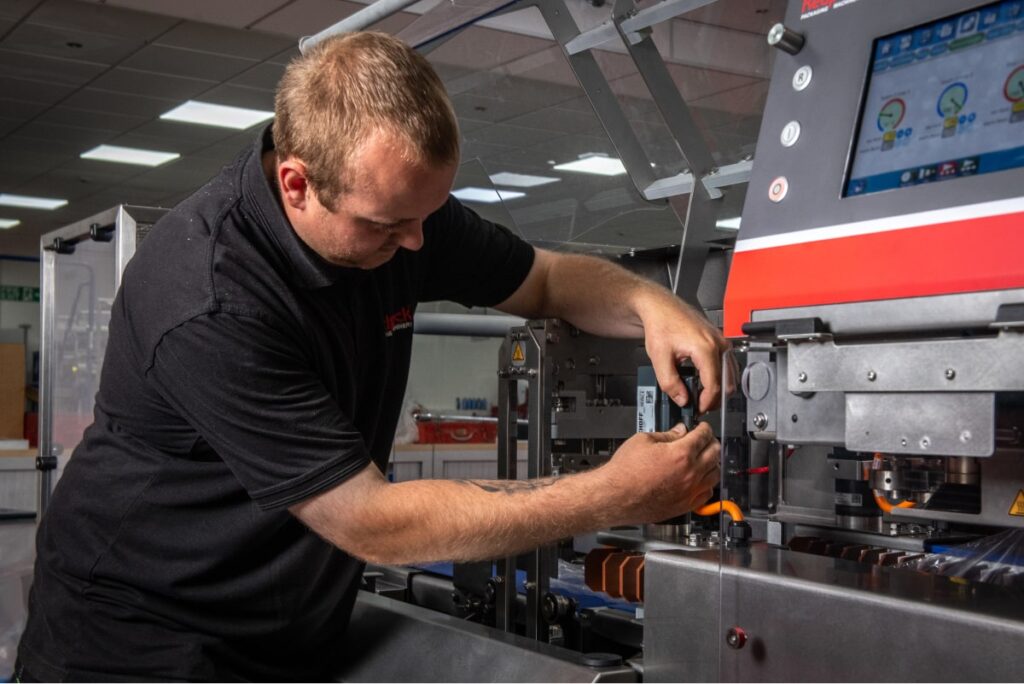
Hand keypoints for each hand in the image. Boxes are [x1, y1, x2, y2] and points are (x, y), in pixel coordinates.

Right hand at [604, 422, 720, 524]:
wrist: (614, 496)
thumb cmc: (624, 472)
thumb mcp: (643, 440)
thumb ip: (667, 435)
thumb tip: (679, 431)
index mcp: (681, 454)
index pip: (704, 435)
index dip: (704, 427)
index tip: (702, 427)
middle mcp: (690, 474)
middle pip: (715, 453)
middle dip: (711, 442)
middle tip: (705, 439)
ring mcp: (689, 492)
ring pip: (715, 474)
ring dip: (712, 463)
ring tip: (704, 458)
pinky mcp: (685, 506)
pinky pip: (707, 493)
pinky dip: (707, 484)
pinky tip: (700, 479)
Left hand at [641, 297, 733, 413]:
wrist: (660, 307)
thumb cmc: (660, 324)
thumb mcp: (659, 357)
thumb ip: (670, 382)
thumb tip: (682, 399)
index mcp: (706, 347)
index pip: (715, 385)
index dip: (707, 402)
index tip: (697, 408)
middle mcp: (718, 343)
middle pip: (727, 382)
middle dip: (714, 398)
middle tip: (698, 404)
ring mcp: (722, 341)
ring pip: (730, 375)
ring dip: (718, 388)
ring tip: (700, 394)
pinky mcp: (720, 340)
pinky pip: (727, 365)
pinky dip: (719, 377)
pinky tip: (704, 381)